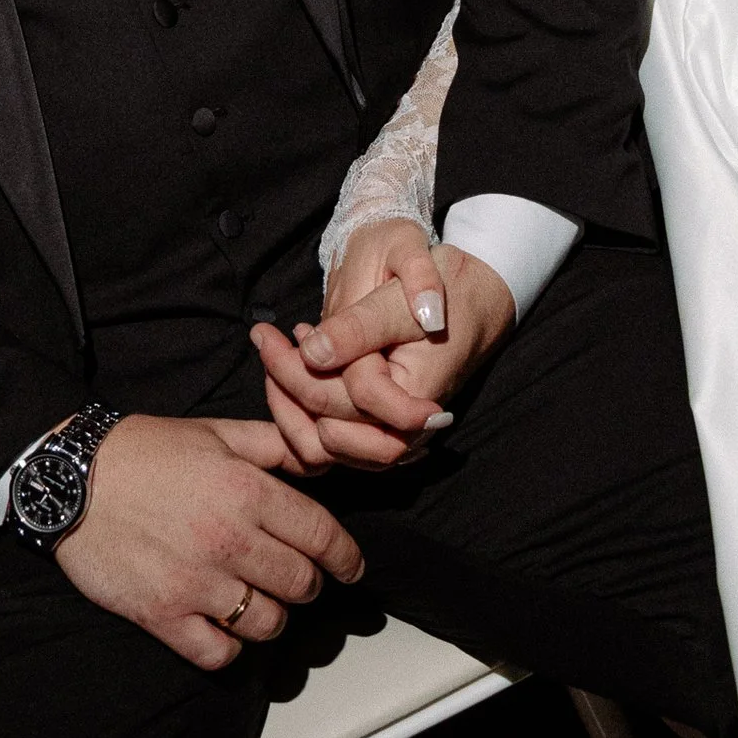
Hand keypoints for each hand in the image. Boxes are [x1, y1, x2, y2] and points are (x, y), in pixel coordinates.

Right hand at [50, 412, 362, 669]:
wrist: (70, 479)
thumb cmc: (143, 450)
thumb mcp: (214, 431)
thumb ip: (271, 445)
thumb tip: (318, 458)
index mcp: (245, 489)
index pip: (321, 535)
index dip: (346, 557)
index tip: (351, 568)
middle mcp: (228, 539)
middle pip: (301, 584)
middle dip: (308, 583)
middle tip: (297, 578)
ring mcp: (195, 582)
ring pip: (268, 623)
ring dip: (272, 616)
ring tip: (259, 600)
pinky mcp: (163, 614)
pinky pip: (219, 652)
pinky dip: (229, 646)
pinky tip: (222, 625)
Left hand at [254, 241, 513, 472]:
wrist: (476, 298)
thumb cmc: (447, 288)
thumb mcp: (402, 296)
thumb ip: (361, 328)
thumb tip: (313, 353)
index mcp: (414, 402)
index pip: (339, 400)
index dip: (294, 369)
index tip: (265, 331)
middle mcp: (406, 434)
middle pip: (327, 428)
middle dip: (285, 383)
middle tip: (262, 338)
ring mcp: (393, 438)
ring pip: (326, 450)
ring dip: (291, 408)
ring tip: (274, 357)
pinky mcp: (382, 434)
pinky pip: (334, 447)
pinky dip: (305, 420)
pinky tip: (294, 376)